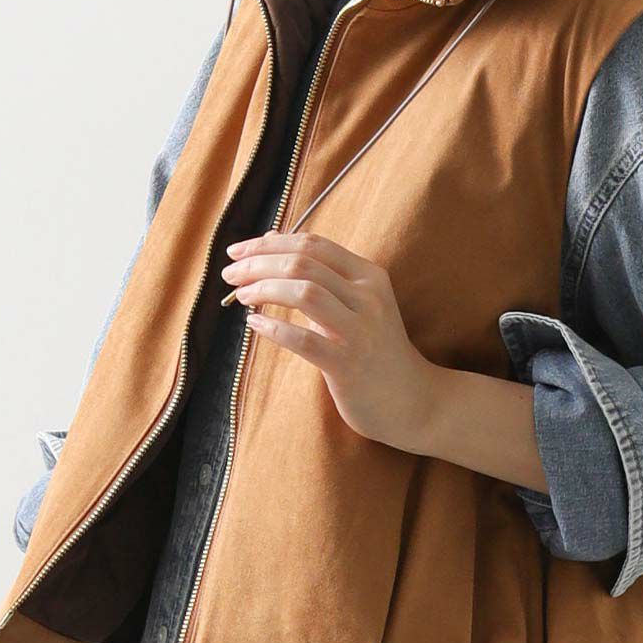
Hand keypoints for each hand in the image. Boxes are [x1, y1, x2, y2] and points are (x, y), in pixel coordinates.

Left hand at [220, 230, 439, 451]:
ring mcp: (360, 330)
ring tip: (242, 296)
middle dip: (258, 264)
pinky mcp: (348, 364)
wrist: (412, 400)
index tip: (237, 250)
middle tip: (230, 275)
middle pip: (303, 263)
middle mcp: (368, 297)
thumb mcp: (356, 304)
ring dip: (264, 289)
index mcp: (369, 276)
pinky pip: (304, 340)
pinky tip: (253, 325)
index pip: (313, 244)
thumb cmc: (375, 350)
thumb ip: (318, 276)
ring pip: (304, 292)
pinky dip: (273, 329)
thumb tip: (269, 242)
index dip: (269, 243)